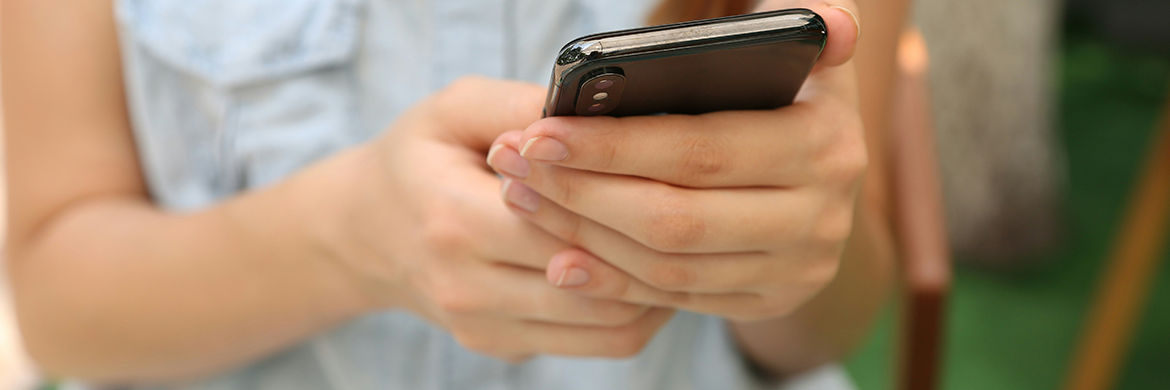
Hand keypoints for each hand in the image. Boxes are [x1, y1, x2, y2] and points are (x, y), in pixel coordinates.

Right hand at [328, 77, 674, 360]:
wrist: (367, 232)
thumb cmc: (419, 160)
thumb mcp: (454, 110)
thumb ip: (519, 106)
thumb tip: (592, 115)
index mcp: (453, 220)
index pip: (564, 224)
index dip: (622, 201)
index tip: (666, 172)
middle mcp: (467, 287)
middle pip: (596, 282)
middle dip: (652, 247)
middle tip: (694, 210)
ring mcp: (485, 328)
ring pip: (609, 326)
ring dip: (657, 288)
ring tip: (680, 242)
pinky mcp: (504, 348)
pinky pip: (596, 344)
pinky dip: (636, 310)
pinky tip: (649, 270)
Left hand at [486, 0, 863, 322]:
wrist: (822, 170)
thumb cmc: (783, 89)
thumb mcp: (797, 48)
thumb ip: (802, 19)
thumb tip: (831, 26)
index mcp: (825, 144)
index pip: (699, 151)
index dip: (613, 147)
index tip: (540, 132)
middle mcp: (821, 217)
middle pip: (675, 219)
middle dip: (582, 194)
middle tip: (516, 166)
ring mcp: (797, 268)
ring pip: (669, 266)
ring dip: (585, 237)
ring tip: (525, 198)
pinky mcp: (769, 300)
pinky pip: (677, 299)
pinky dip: (613, 281)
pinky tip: (562, 258)